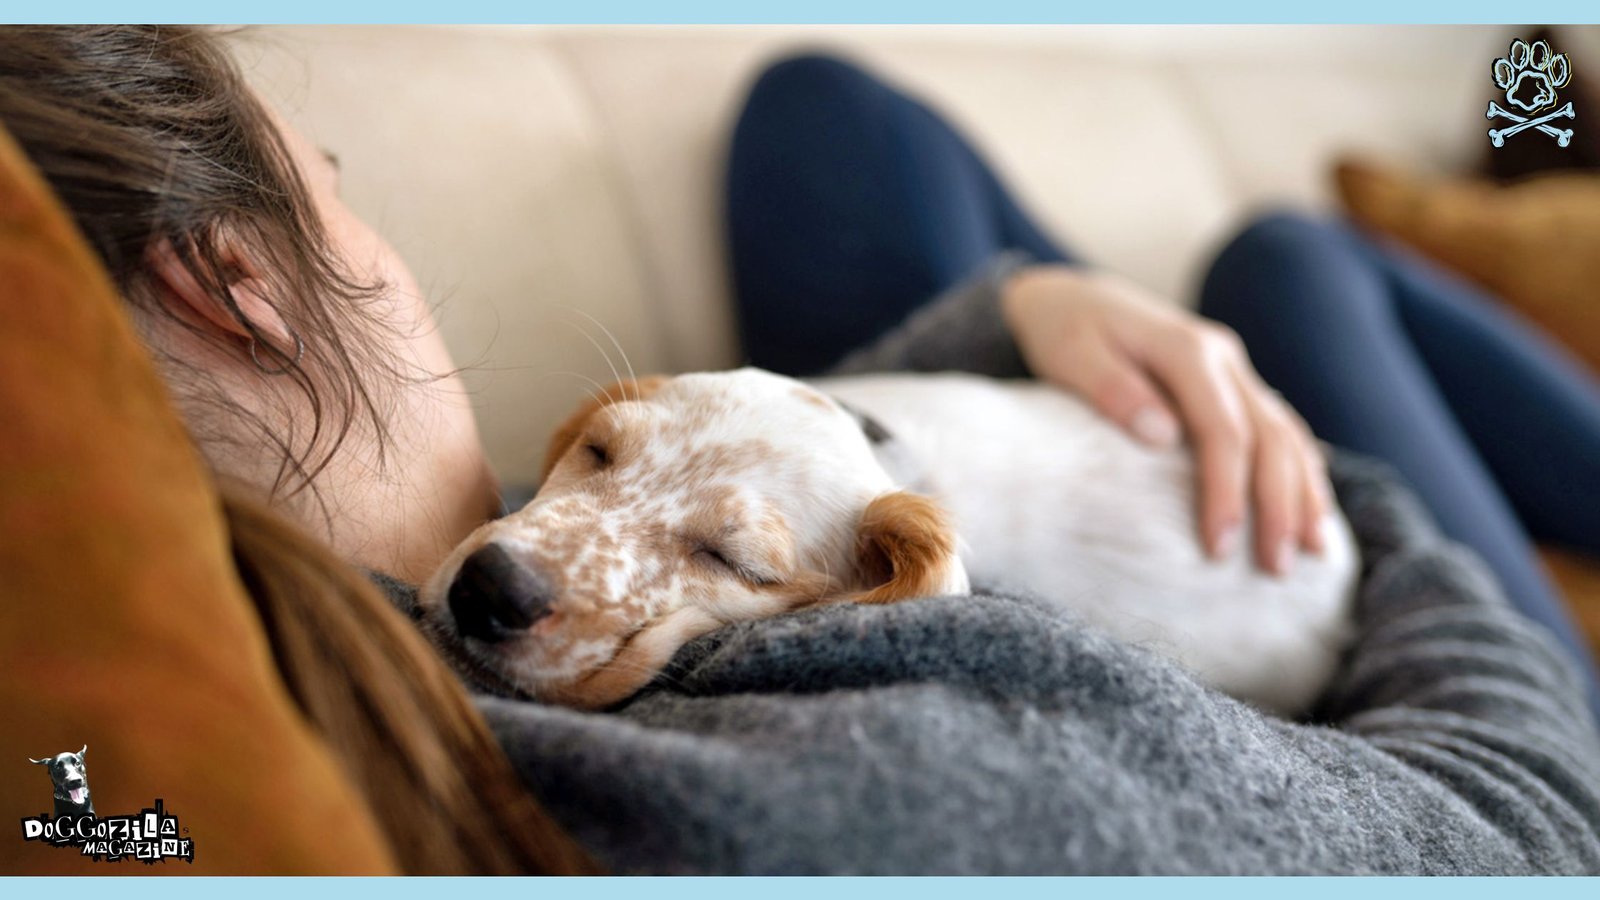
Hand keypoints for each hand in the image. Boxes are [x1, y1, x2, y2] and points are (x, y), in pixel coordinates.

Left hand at [999, 264, 1329, 573]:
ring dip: (1303, 492)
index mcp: (1186, 349)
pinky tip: (1311, 511)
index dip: (1227, 491)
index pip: (1222, 431)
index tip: (1220, 547)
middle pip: (1269, 437)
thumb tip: (1162, 435)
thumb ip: (1112, 389)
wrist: (1070, 294)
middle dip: (1277, 505)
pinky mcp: (1233, 382)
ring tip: (1313, 551)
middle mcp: (1223, 356)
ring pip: (1287, 432)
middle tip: (1278, 569)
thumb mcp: (1070, 353)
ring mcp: (1233, 368)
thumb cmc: (1063, 329)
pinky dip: (1300, 469)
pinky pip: (1280, 428)